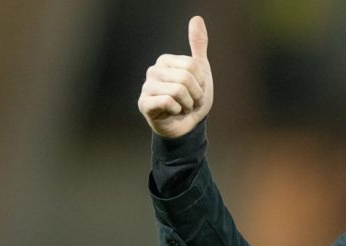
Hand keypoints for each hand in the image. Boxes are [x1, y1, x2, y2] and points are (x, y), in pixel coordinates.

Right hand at [138, 16, 212, 137]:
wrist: (187, 126)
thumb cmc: (193, 98)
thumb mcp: (201, 70)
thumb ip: (198, 45)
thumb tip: (196, 18)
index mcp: (165, 60)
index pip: (193, 66)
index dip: (201, 82)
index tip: (196, 89)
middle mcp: (153, 71)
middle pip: (186, 78)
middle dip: (196, 95)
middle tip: (190, 101)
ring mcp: (147, 87)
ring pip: (179, 91)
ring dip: (188, 105)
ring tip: (182, 108)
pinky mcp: (144, 104)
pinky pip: (168, 102)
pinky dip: (177, 111)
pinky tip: (172, 113)